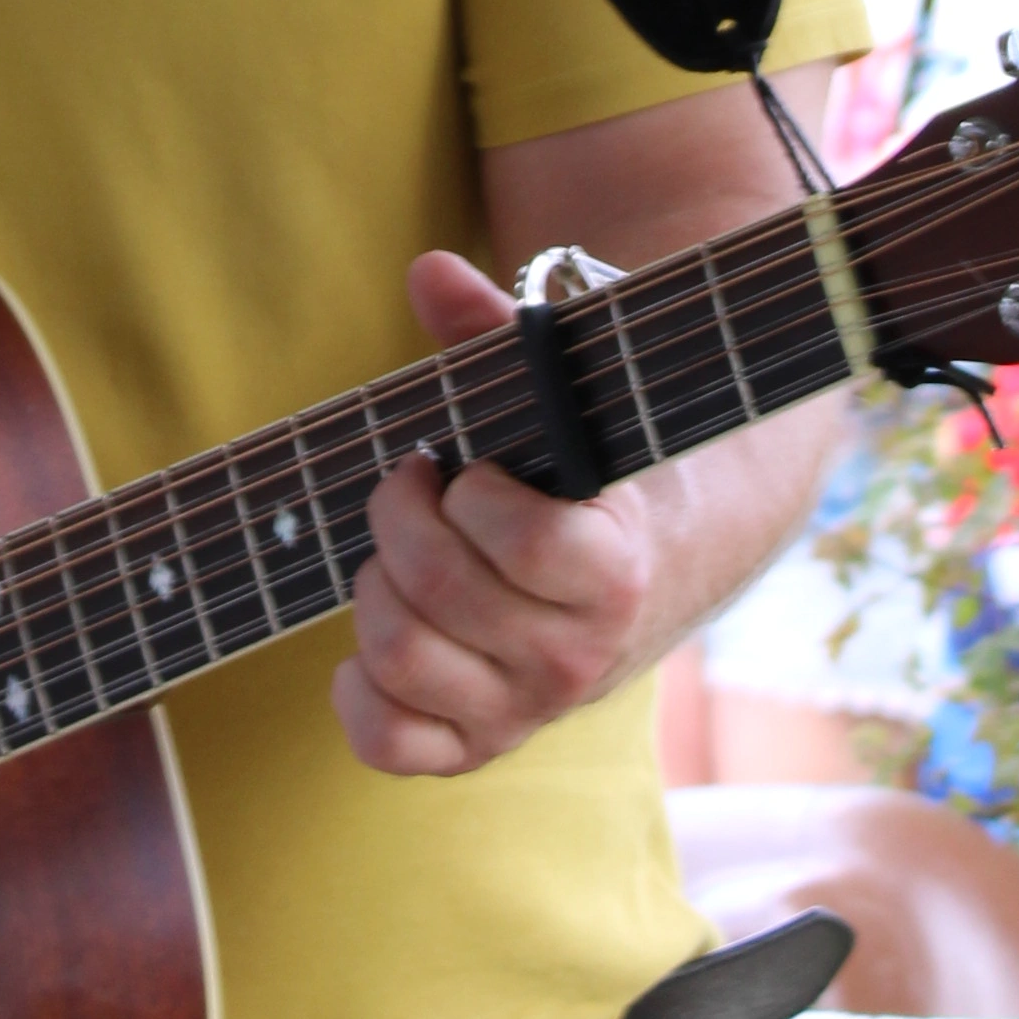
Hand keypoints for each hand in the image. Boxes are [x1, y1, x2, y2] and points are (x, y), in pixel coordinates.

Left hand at [335, 250, 664, 778]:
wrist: (661, 565)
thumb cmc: (593, 470)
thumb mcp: (566, 401)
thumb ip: (497, 335)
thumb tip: (430, 273)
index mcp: (614, 573)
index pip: (526, 542)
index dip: (474, 492)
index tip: (468, 466)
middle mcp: (575, 658)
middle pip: (434, 590)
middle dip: (399, 516)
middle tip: (413, 483)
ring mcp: (525, 710)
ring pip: (400, 658)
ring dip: (373, 587)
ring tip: (400, 552)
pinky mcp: (480, 745)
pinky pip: (389, 745)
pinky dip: (356, 694)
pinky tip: (373, 637)